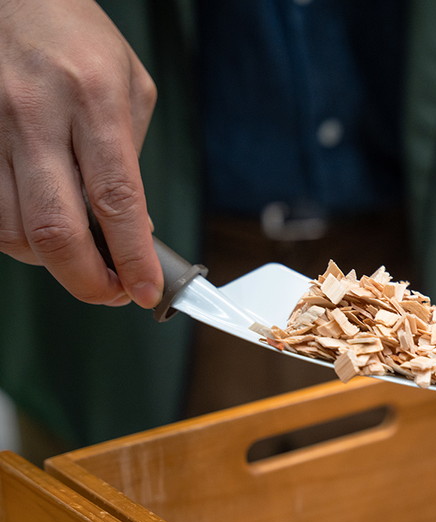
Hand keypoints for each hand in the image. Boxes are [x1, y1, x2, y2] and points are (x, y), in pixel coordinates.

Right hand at [0, 0, 159, 306]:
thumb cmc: (75, 37)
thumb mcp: (130, 86)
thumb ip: (132, 158)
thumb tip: (137, 226)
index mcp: (93, 99)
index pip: (116, 200)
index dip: (132, 257)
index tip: (143, 289)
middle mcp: (35, 115)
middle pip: (56, 229)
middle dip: (87, 279)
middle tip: (109, 291)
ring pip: (12, 231)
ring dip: (50, 263)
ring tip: (79, 258)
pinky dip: (15, 237)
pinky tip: (39, 228)